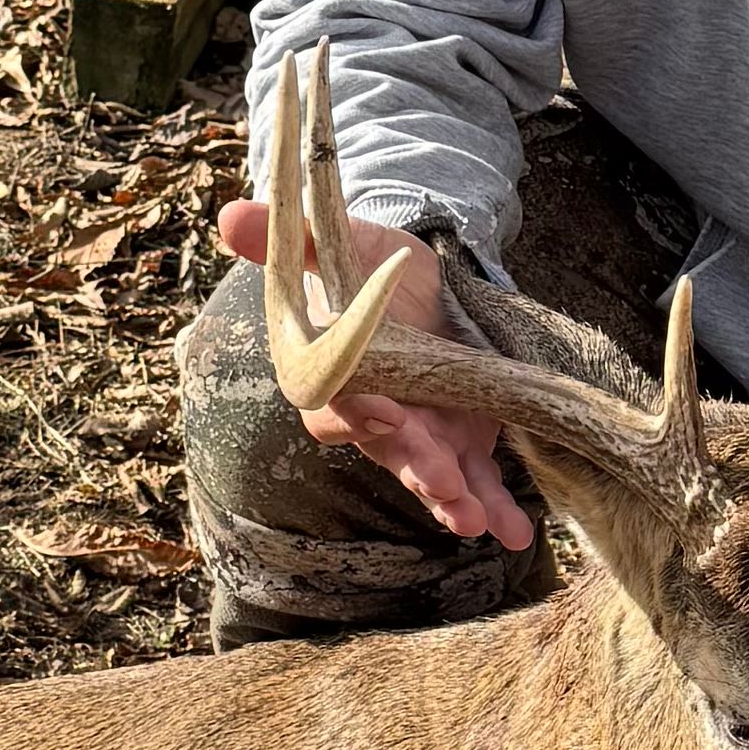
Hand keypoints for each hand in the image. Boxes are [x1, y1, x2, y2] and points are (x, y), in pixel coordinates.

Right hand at [209, 189, 533, 544]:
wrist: (427, 278)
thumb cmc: (368, 261)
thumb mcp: (338, 241)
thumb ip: (289, 237)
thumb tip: (232, 217)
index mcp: (336, 374)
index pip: (332, 404)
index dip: (354, 412)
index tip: (382, 412)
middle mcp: (375, 415)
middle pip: (388, 449)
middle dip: (415, 466)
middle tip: (440, 480)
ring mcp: (421, 435)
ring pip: (431, 476)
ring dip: (453, 500)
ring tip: (477, 520)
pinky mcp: (462, 443)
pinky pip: (477, 482)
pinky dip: (496, 508)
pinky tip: (516, 532)